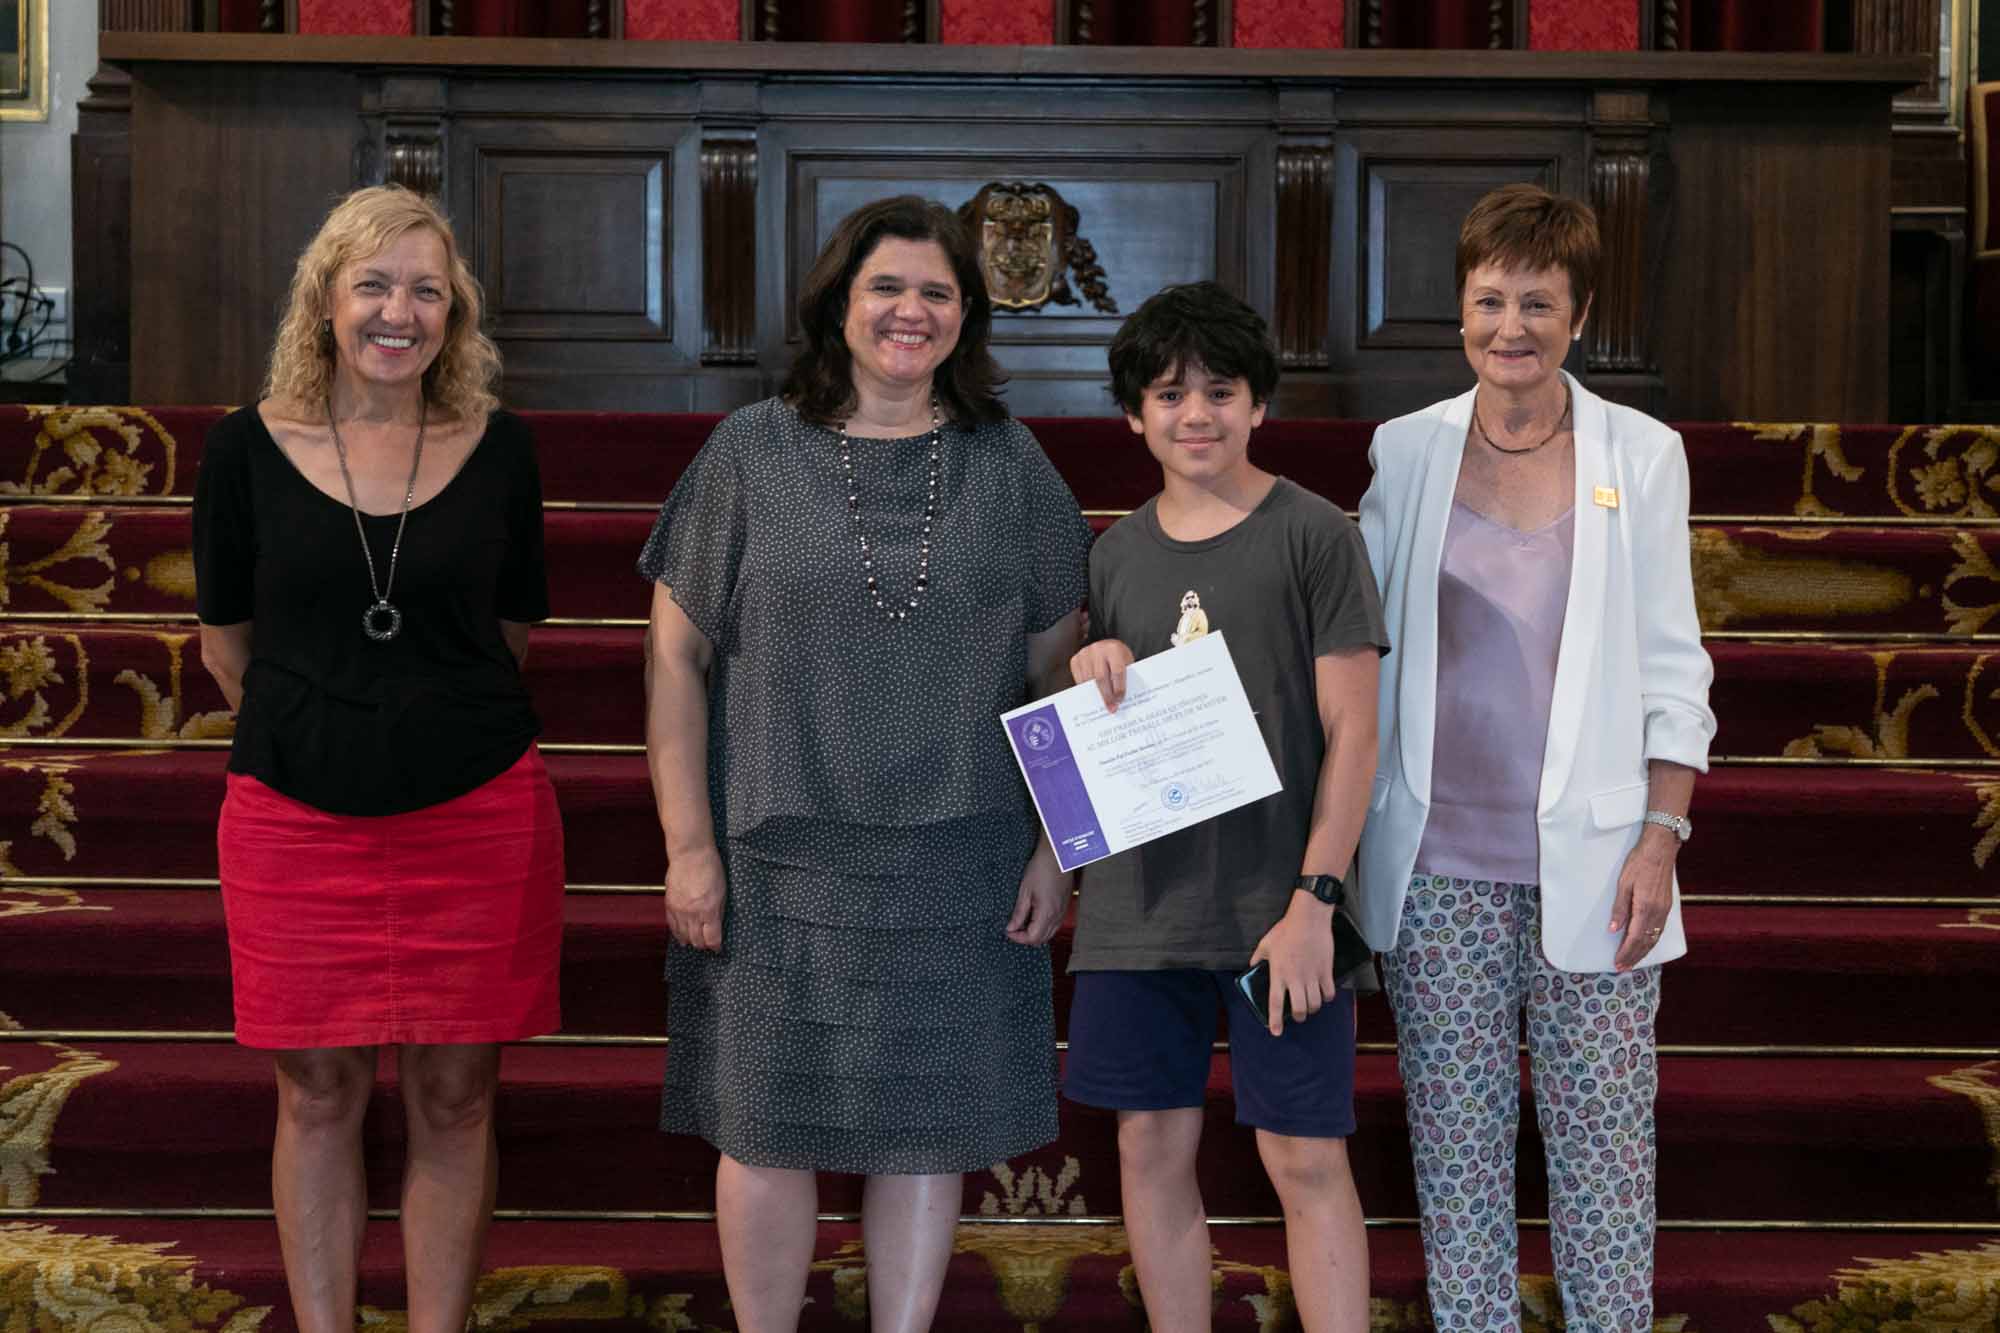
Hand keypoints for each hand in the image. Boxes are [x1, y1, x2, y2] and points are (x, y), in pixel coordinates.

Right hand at [665, 843, 725, 951]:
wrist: (690, 855)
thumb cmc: (710, 869)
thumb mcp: (722, 891)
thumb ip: (718, 911)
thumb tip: (717, 926)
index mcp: (709, 910)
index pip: (712, 938)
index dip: (715, 946)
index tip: (718, 948)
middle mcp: (693, 914)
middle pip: (697, 940)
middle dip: (703, 945)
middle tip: (707, 946)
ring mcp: (679, 910)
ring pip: (683, 935)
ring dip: (690, 941)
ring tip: (695, 943)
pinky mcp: (669, 905)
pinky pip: (672, 925)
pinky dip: (677, 934)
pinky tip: (681, 937)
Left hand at [1007, 845, 1069, 945]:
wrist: (1058, 856)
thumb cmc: (1041, 869)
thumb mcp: (1025, 891)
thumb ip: (1019, 913)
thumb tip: (1011, 927)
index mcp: (1046, 913)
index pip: (1032, 938)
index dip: (1018, 938)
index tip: (1008, 931)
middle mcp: (1057, 916)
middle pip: (1042, 939)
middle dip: (1026, 938)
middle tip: (1014, 929)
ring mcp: (1063, 912)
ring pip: (1049, 933)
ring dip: (1036, 933)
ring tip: (1023, 923)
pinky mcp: (1065, 906)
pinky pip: (1055, 924)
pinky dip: (1044, 926)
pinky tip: (1035, 917)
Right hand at [1069, 639, 1135, 711]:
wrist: (1107, 645)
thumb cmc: (1119, 658)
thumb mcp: (1126, 663)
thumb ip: (1124, 678)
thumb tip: (1118, 700)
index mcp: (1114, 649)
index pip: (1117, 671)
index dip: (1119, 688)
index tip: (1119, 701)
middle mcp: (1097, 649)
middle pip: (1100, 677)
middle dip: (1106, 695)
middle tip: (1111, 708)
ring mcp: (1084, 654)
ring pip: (1088, 680)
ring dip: (1095, 694)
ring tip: (1102, 704)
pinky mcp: (1075, 660)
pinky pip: (1080, 679)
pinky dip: (1086, 689)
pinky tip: (1093, 695)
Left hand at [1248, 892, 1336, 1035]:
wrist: (1308, 918)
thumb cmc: (1286, 930)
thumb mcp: (1265, 944)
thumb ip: (1258, 958)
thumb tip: (1252, 966)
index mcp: (1279, 973)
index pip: (1275, 1003)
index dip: (1275, 1020)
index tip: (1275, 1032)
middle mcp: (1295, 979)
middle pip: (1299, 1009)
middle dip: (1298, 1016)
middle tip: (1297, 1014)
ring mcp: (1312, 976)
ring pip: (1315, 1004)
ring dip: (1312, 1008)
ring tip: (1309, 1005)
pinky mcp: (1326, 971)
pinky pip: (1329, 993)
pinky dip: (1326, 997)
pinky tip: (1323, 994)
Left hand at [1609, 824, 1677, 970]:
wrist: (1660, 849)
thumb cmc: (1639, 863)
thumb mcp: (1623, 884)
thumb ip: (1619, 909)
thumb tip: (1613, 930)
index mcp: (1645, 907)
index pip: (1634, 938)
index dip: (1626, 952)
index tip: (1617, 963)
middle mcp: (1657, 912)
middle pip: (1645, 942)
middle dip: (1633, 956)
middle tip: (1622, 968)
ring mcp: (1664, 909)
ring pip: (1654, 937)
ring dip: (1643, 951)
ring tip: (1632, 961)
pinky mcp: (1667, 905)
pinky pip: (1660, 929)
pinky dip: (1651, 941)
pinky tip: (1646, 945)